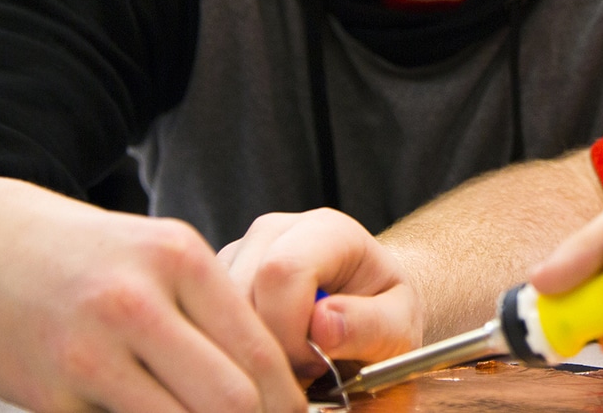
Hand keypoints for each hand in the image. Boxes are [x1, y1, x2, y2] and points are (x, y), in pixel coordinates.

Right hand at [0, 175, 306, 412]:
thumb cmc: (91, 260)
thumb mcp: (162, 260)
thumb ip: (215, 316)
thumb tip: (274, 391)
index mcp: (180, 260)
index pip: (259, 355)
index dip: (288, 404)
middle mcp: (134, 303)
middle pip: (229, 401)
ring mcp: (86, 352)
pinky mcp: (48, 395)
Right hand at [218, 208, 421, 375]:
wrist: (369, 303)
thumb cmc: (384, 311)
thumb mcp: (398, 325)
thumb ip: (369, 324)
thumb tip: (323, 325)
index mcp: (326, 229)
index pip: (283, 271)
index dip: (291, 328)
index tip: (317, 362)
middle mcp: (275, 231)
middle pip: (242, 290)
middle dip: (266, 344)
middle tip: (301, 371)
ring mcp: (240, 251)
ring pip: (214, 305)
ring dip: (245, 348)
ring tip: (288, 364)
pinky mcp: (216, 279)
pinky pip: (204, 316)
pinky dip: (230, 346)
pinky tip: (265, 357)